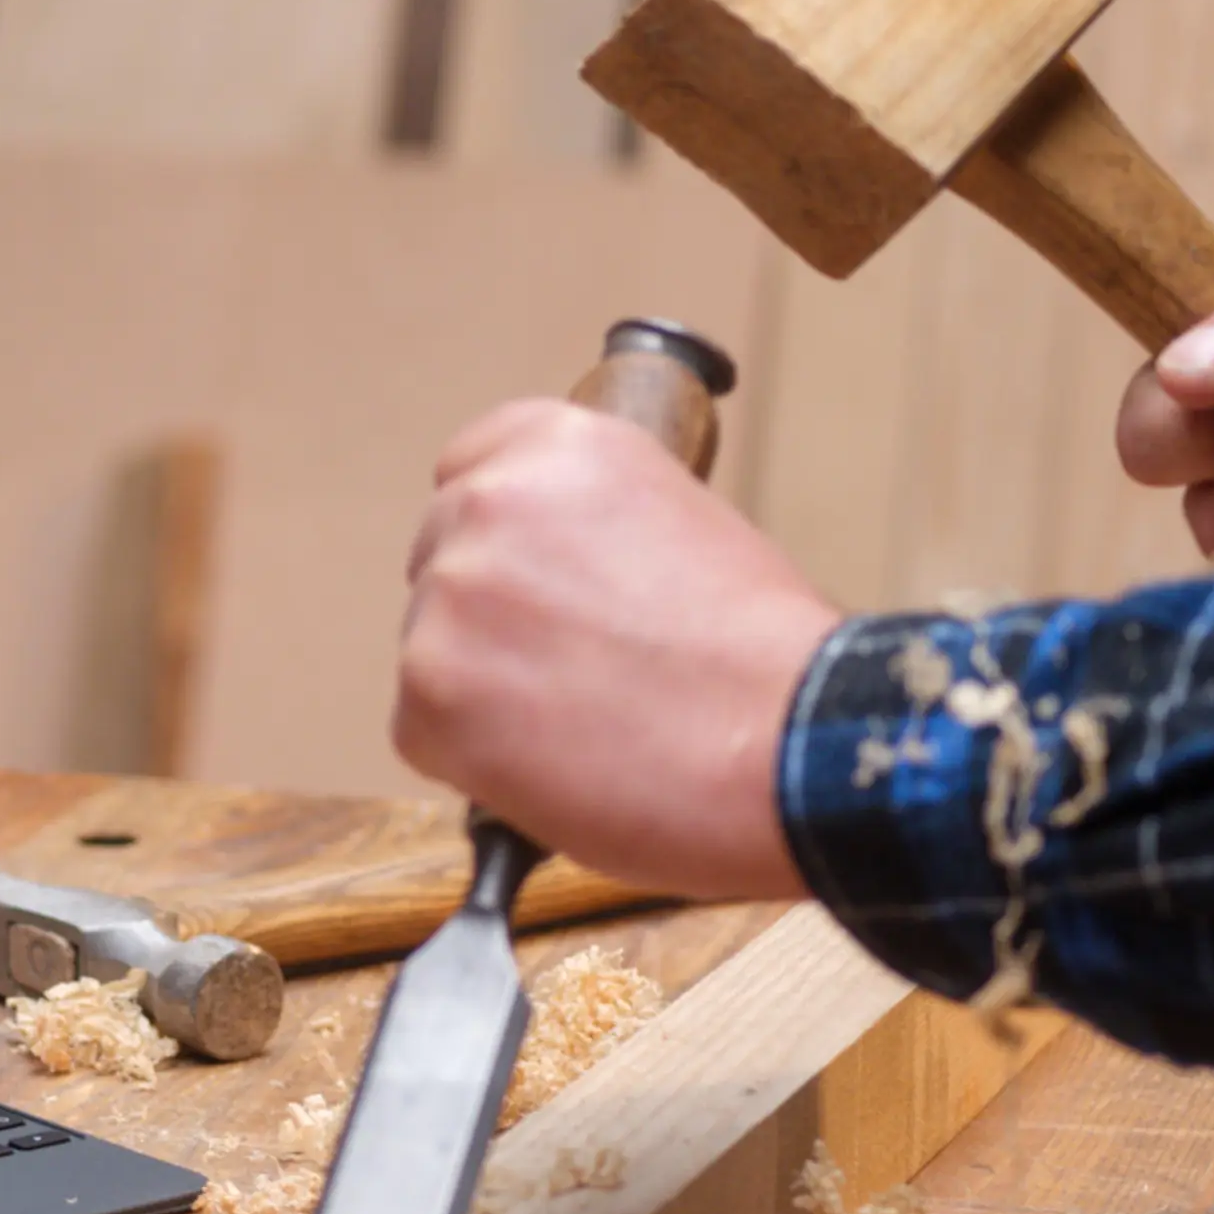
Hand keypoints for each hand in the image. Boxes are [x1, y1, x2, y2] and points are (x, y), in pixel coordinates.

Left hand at [393, 399, 840, 901]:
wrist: (788, 744)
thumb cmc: (765, 657)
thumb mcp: (684, 526)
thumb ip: (595, 531)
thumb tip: (553, 580)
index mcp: (558, 446)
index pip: (471, 468)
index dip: (506, 536)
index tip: (537, 578)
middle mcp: (488, 503)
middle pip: (444, 561)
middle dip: (492, 616)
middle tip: (574, 670)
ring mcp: (448, 599)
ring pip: (435, 650)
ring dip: (484, 691)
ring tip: (587, 727)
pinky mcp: (426, 696)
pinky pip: (426, 732)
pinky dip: (476, 761)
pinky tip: (560, 767)